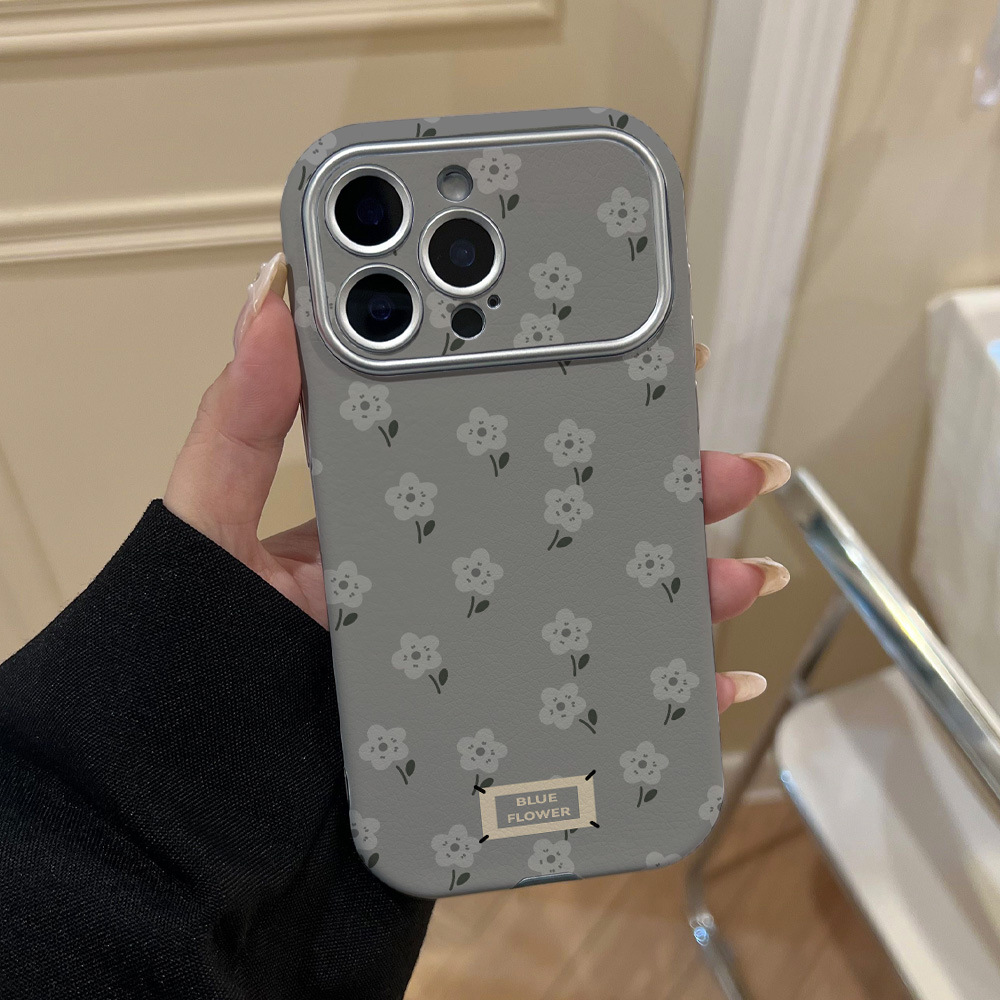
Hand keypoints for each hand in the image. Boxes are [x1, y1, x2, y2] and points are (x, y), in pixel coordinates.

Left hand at [165, 253, 790, 714]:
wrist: (204, 805)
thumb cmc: (198, 658)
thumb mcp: (210, 522)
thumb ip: (239, 419)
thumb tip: (270, 299)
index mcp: (405, 517)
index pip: (504, 443)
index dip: (577, 402)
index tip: (642, 359)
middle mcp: (457, 578)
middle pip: (581, 524)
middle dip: (664, 493)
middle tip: (728, 461)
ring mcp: (484, 652)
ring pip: (608, 606)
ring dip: (685, 585)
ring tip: (739, 567)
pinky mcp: (498, 722)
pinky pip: (598, 702)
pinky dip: (664, 695)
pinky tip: (714, 674)